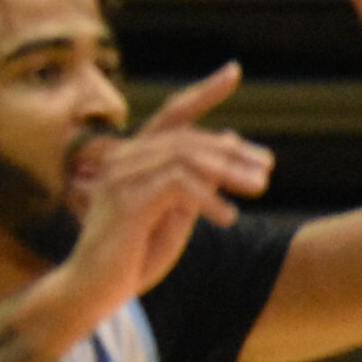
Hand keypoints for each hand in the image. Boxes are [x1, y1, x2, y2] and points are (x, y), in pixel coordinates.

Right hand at [60, 63, 273, 317]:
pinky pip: (177, 185)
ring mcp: (120, 178)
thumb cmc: (131, 256)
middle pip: (186, 136)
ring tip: (258, 189)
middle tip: (267, 169)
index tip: (234, 71)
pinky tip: (228, 217)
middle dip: (233, 150)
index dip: (203, 92)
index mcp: (133, 159)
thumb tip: (226, 144)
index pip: (172, 115)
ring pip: (185, 155)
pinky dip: (208, 197)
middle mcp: (123, 160)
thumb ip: (194, 182)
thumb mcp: (173, 215)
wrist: (95, 290)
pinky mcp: (125, 201)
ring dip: (228, 171)